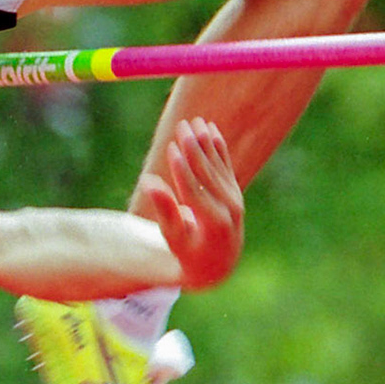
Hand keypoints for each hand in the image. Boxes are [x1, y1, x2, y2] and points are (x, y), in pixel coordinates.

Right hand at [138, 119, 242, 289]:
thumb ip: (164, 208)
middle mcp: (230, 208)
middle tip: (182, 126)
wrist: (217, 262)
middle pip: (208, 173)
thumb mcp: (173, 236)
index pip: (195, 190)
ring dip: (206, 142)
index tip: (171, 147)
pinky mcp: (235, 192)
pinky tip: (212, 129)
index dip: (182, 169)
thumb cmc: (188, 251)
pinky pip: (226, 165)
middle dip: (194, 149)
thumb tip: (148, 181)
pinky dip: (219, 147)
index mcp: (213, 223)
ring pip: (218, 165)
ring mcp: (235, 199)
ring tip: (195, 121)